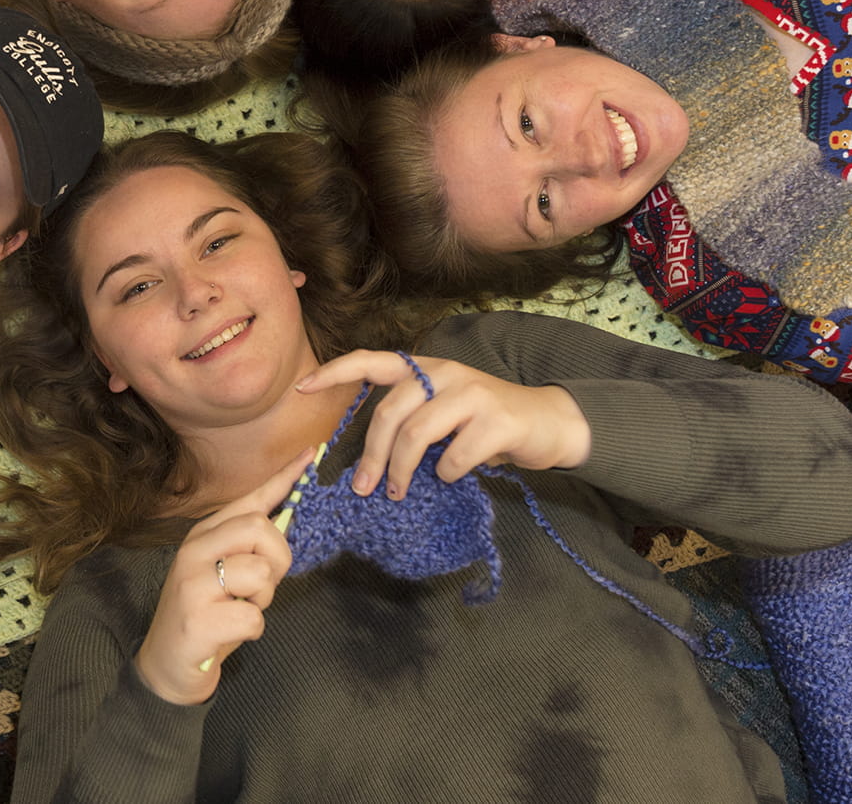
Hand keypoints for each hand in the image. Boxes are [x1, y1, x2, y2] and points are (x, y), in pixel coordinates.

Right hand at [132, 446, 314, 704]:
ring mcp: (192, 583)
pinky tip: (229, 633)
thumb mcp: (224, 572)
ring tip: (239, 609)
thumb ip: (249, 547)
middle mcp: (194, 551)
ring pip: (260, 572)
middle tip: (261, 586)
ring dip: (263, 599)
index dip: (284, 478)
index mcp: (203, 534)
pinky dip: (252, 630)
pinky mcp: (197, 619)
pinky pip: (253, 618)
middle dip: (277, 558)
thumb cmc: (207, 614)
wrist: (166, 665)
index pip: (249, 499)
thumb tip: (288, 517)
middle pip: (259, 527)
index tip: (311, 453)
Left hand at [297, 351, 588, 497]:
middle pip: (389, 412)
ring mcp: (472, 393)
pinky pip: (454, 456)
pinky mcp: (496, 420)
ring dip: (400, 470)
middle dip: (369, 454)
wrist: (549, 421)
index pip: (372, 360)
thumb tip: (368, 459)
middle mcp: (445, 373)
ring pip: (416, 434)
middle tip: (362, 487)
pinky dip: (446, 474)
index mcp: (426, 368)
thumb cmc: (485, 422)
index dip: (335, 372)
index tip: (302, 387)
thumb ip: (412, 419)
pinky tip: (451, 477)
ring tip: (396, 492)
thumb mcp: (444, 409)